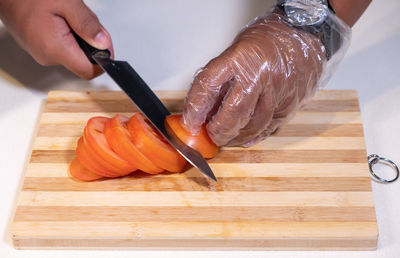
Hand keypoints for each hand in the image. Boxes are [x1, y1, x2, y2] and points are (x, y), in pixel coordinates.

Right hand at [0, 0, 112, 78]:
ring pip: (72, 54)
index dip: (102, 61)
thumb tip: (103, 44)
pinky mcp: (37, 48)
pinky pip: (60, 48)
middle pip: (81, 62)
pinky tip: (61, 21)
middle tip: (87, 23)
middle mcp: (46, 56)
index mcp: (55, 49)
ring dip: (78, 39)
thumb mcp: (67, 4)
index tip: (106, 47)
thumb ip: (88, 25)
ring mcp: (40, 53)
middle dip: (90, 45)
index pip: (88, 71)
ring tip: (69, 17)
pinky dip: (67, 37)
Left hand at [183, 12, 325, 146]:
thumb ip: (221, 80)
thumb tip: (203, 111)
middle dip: (218, 131)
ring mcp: (278, 90)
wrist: (304, 33)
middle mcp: (259, 74)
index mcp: (240, 57)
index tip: (190, 121)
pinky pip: (271, 127)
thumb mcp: (237, 51)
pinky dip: (256, 136)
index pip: (208, 84)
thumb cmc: (267, 42)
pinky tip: (246, 138)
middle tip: (211, 136)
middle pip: (234, 113)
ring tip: (227, 138)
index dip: (195, 108)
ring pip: (253, 126)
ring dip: (236, 138)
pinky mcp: (292, 103)